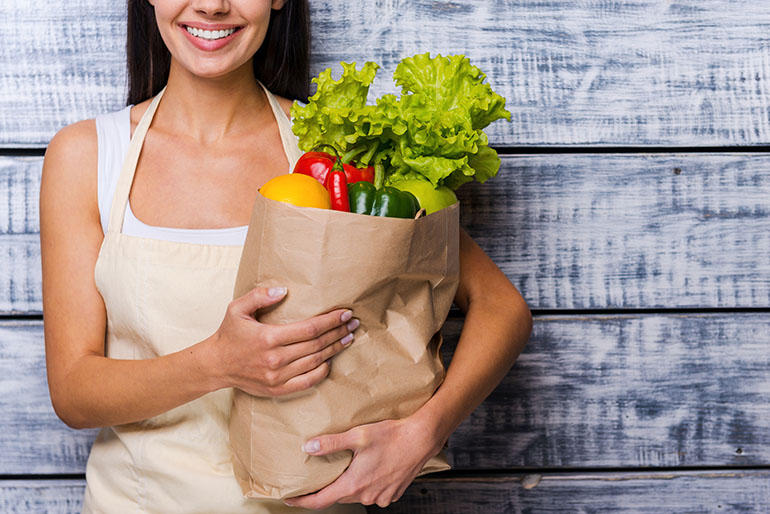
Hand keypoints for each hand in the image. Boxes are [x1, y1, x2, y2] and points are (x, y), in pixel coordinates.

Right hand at [210, 286, 357, 396]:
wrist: (215, 365)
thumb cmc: (228, 334)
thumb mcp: (237, 308)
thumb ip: (259, 296)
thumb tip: (283, 291)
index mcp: (268, 338)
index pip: (309, 329)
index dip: (330, 321)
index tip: (345, 313)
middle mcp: (275, 359)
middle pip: (317, 345)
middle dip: (338, 332)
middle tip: (353, 323)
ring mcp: (277, 377)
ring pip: (315, 362)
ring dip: (335, 349)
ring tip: (348, 338)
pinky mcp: (277, 389)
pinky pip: (307, 382)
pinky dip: (322, 372)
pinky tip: (330, 361)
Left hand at [284, 416, 442, 509]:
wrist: (422, 440)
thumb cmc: (392, 436)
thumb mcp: (358, 436)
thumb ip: (331, 443)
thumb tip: (308, 448)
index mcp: (354, 484)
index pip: (320, 500)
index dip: (303, 501)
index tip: (289, 498)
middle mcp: (366, 496)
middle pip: (338, 496)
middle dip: (326, 489)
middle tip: (316, 477)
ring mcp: (380, 497)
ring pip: (355, 495)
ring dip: (348, 485)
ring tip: (345, 469)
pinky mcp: (391, 494)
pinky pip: (372, 493)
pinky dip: (365, 485)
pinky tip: (368, 469)